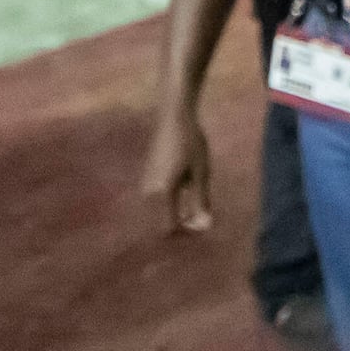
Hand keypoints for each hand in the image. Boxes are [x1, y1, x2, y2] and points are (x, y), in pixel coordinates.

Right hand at [141, 113, 214, 235]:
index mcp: (162, 193)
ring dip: (175, 216)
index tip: (203, 223)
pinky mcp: (146, 180)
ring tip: (196, 207)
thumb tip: (205, 225)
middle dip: (181, 226)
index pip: (169, 228)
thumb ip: (201, 200)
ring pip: (157, 215)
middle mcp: (148, 193)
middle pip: (160, 225)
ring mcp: (144, 186)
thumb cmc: (191, 142)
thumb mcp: (201, 172)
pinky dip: (169, 207)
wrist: (173, 118)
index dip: (186, 232)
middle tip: (201, 217)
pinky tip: (186, 195)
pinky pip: (156, 204)